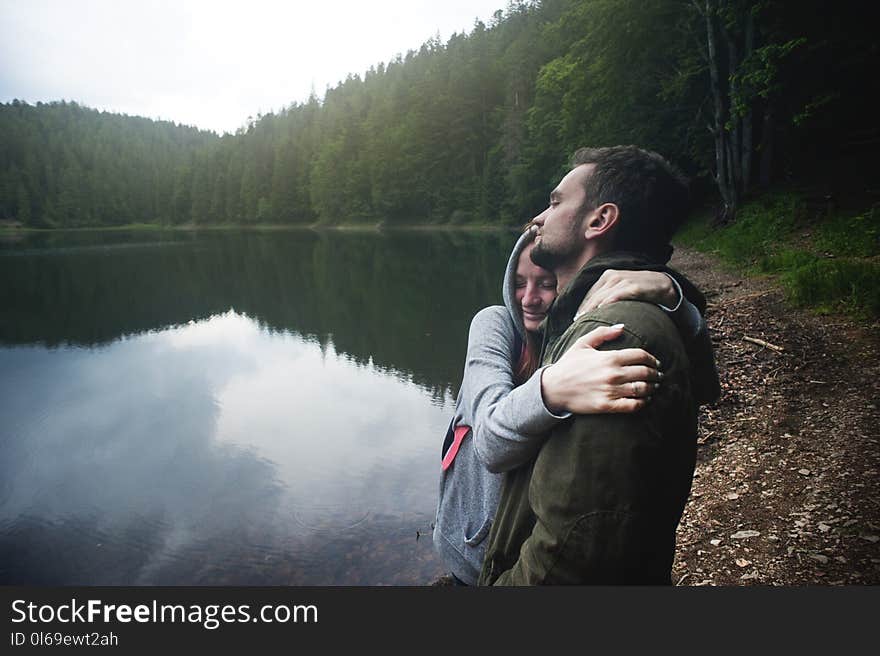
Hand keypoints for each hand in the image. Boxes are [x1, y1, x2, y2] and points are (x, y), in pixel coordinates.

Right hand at [540, 324, 661, 414]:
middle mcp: (613, 374)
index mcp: (610, 357)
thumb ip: (603, 333)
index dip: (652, 359)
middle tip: (658, 375)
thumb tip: (622, 327)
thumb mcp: (582, 344)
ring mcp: (611, 390)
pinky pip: (633, 405)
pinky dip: (643, 402)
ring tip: (654, 387)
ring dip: (652, 388)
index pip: (641, 356)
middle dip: (655, 374)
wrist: (553, 388)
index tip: (655, 362)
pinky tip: (644, 400)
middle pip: (645, 372)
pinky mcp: (607, 405)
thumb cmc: (568, 365)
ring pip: (642, 389)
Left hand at [576, 270, 678, 316]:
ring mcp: (621, 280)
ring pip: (600, 298)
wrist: (663, 285)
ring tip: (584, 323)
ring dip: (591, 310)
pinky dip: (606, 305)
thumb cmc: (640, 291)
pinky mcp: (631, 287)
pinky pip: (614, 297)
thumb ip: (609, 297)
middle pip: (592, 297)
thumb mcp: (621, 290)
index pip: (589, 294)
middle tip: (576, 325)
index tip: (575, 320)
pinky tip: (600, 314)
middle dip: (584, 311)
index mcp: (607, 276)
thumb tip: (595, 311)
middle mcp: (611, 276)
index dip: (582, 307)